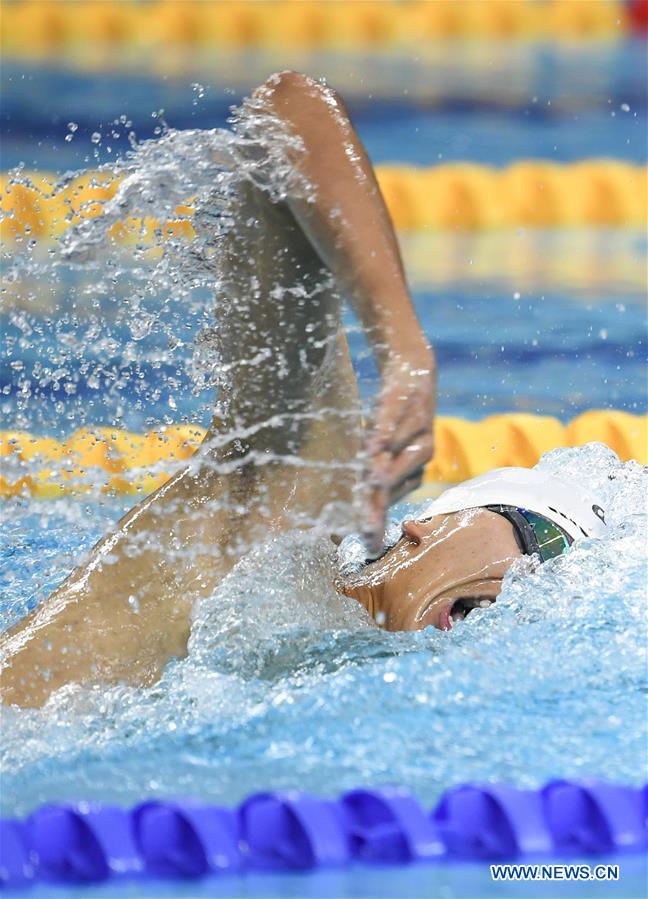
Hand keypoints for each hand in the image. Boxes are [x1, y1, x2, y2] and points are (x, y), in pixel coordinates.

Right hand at [363, 349, 435, 554]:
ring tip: (369, 486)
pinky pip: (392, 419)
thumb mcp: (383, 446)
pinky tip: (374, 444)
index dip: (378, 518)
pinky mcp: (404, 400)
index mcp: (414, 467)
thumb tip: (359, 499)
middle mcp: (421, 451)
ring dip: (383, 468)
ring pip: (396, 451)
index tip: (367, 542)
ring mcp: (416, 425)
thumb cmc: (394, 416)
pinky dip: (383, 431)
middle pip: (394, 482)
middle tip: (367, 528)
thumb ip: (374, 470)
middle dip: (379, 505)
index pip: (391, 497)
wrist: (411, 368)